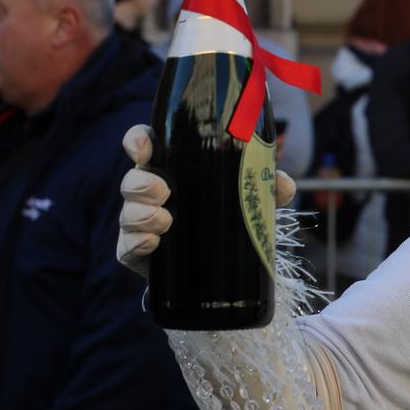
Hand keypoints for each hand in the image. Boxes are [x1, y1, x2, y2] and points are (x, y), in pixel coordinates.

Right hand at [118, 124, 296, 275]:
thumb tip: (282, 184)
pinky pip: (126, 246)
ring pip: (127, 212)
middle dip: (142, 182)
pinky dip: (137, 243)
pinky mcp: (136, 251)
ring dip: (141, 214)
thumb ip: (267, 187)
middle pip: (133, 179)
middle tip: (164, 191)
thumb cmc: (226, 219)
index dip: (138, 141)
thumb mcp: (248, 199)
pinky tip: (153, 242)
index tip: (144, 147)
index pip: (145, 146)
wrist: (214, 268)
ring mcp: (139, 223)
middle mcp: (150, 193)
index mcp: (172, 170)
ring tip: (165, 221)